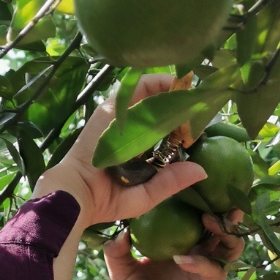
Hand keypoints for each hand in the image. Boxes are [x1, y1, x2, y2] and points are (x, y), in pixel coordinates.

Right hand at [35, 74, 207, 228]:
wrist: (76, 194)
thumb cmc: (105, 199)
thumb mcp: (146, 194)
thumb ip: (171, 181)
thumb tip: (202, 170)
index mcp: (134, 148)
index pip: (161, 128)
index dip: (181, 123)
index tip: (201, 125)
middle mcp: (128, 129)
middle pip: (158, 107)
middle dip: (181, 103)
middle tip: (203, 104)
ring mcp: (119, 116)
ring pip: (150, 93)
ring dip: (173, 89)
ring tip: (195, 91)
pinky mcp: (112, 107)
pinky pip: (136, 86)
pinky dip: (159, 81)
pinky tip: (179, 83)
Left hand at [104, 210, 244, 279]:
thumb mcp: (123, 270)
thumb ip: (117, 250)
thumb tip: (118, 229)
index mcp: (185, 245)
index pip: (199, 219)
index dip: (201, 203)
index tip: (194, 184)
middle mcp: (203, 255)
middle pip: (223, 227)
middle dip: (222, 211)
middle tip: (210, 198)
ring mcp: (211, 272)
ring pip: (231, 245)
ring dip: (222, 231)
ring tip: (207, 221)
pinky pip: (215, 270)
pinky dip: (201, 262)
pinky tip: (183, 260)